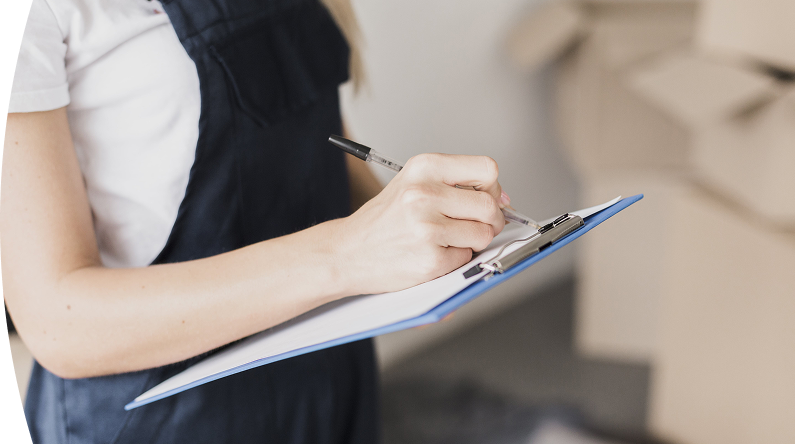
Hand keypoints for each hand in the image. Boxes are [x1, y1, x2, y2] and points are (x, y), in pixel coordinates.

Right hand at [333, 153, 506, 294]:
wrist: (346, 251)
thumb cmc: (384, 220)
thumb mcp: (413, 183)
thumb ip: (455, 185)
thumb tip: (503, 199)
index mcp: (424, 167)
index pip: (487, 169)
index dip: (493, 187)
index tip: (487, 198)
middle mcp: (424, 194)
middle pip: (490, 205)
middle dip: (490, 219)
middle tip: (473, 225)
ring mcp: (427, 228)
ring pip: (483, 234)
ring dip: (472, 241)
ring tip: (445, 239)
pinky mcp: (429, 259)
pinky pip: (466, 258)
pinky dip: (455, 260)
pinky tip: (431, 253)